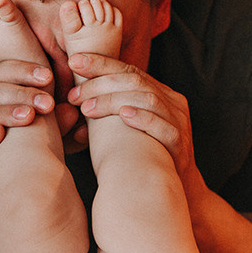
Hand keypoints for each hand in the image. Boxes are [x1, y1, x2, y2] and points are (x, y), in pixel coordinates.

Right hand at [0, 60, 81, 221]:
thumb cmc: (22, 159)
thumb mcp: (43, 137)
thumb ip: (57, 122)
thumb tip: (74, 109)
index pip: (2, 74)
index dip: (21, 70)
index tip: (48, 75)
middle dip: (19, 91)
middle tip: (46, 101)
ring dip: (4, 113)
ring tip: (29, 116)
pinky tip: (0, 134)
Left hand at [66, 54, 198, 189]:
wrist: (173, 190)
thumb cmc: (143, 156)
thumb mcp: (128, 127)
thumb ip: (109, 110)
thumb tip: (71, 101)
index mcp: (159, 92)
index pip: (128, 70)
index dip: (101, 64)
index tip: (73, 62)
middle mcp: (172, 102)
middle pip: (135, 80)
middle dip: (100, 83)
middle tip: (74, 94)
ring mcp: (179, 122)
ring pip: (147, 99)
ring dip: (113, 101)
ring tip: (87, 108)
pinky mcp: (180, 144)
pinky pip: (163, 126)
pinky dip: (143, 118)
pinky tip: (123, 115)